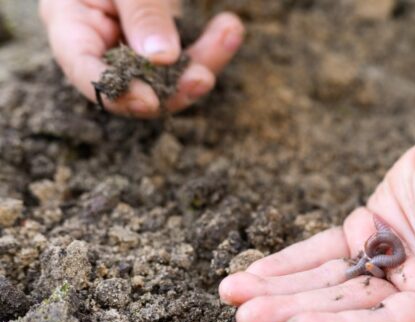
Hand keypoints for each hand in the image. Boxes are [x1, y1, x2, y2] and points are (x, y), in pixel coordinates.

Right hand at [39, 0, 243, 116]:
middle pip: (135, 86)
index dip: (117, 93)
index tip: (149, 101)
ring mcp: (132, 49)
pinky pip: (186, 61)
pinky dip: (210, 48)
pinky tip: (230, 28)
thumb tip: (161, 59)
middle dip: (173, 87)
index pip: (85, 70)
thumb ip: (141, 13)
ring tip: (230, 31)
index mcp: (71, 25)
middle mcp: (100, 45)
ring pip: (168, 80)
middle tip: (204, 78)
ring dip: (203, 62)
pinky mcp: (160, 48)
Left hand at [219, 116, 414, 321]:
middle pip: (344, 308)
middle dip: (293, 310)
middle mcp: (410, 293)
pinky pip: (322, 254)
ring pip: (325, 284)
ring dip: (279, 289)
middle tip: (244, 316)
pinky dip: (288, 263)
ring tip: (231, 294)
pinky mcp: (366, 238)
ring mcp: (385, 268)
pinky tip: (251, 273)